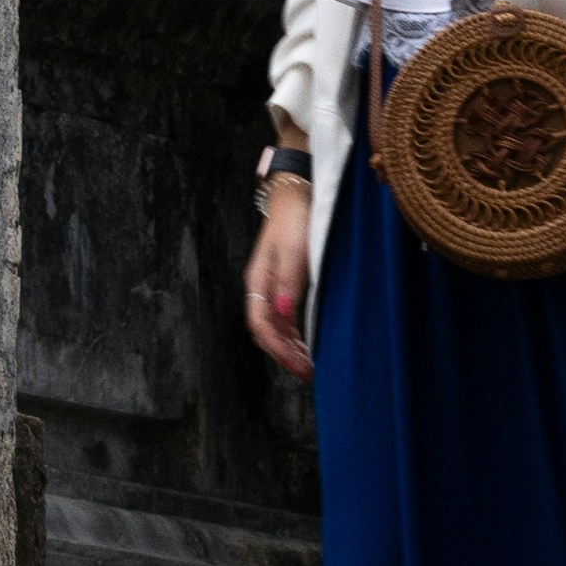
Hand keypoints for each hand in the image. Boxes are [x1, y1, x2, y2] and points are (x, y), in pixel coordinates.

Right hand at [247, 175, 313, 376]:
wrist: (295, 194)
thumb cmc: (294, 219)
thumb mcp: (294, 251)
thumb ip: (288, 284)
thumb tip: (283, 315)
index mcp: (258, 281)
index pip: (261, 324)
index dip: (278, 348)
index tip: (297, 363)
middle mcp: (261, 287)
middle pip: (265, 331)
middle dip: (284, 354)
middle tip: (306, 372)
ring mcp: (270, 286)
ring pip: (274, 326)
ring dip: (288, 347)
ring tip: (307, 364)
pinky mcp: (282, 283)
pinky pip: (282, 317)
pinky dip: (292, 334)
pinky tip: (303, 343)